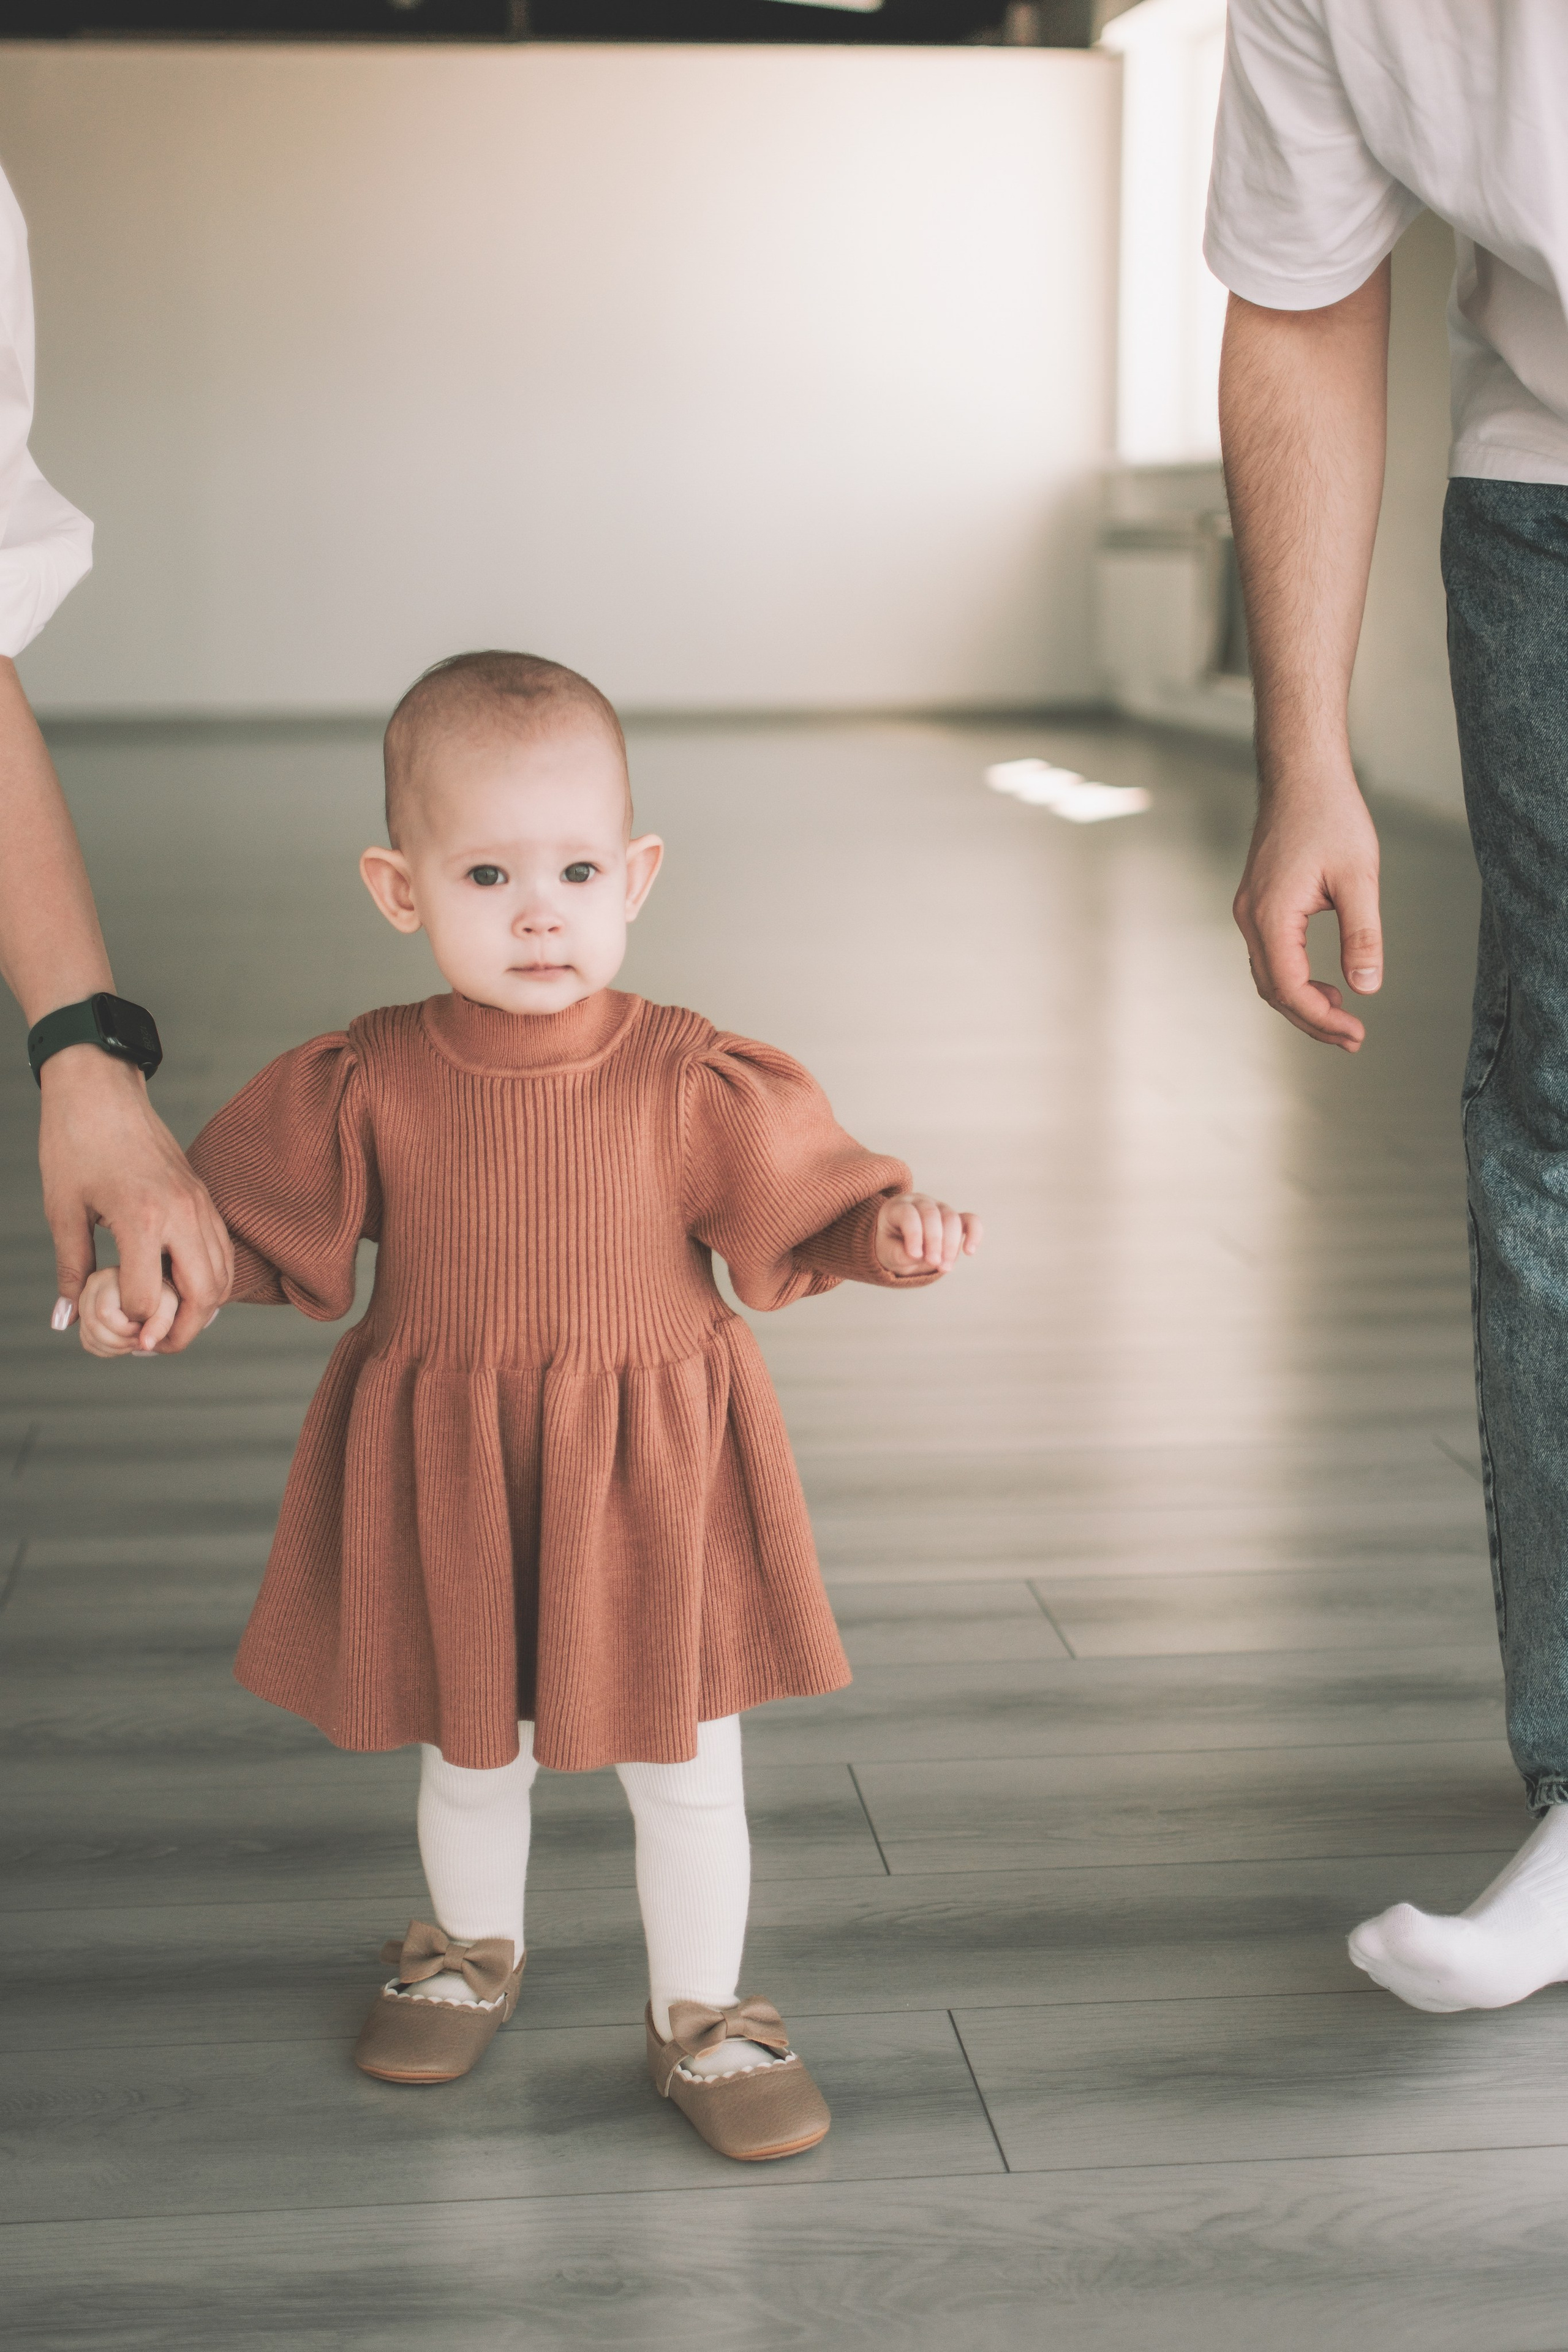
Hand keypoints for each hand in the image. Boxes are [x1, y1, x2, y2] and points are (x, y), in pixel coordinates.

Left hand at [39, 1047, 232, 1349]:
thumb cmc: (74, 1141)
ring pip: (222, 1276)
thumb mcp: (63, 1209)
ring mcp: (199, 1204)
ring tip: (170, 1326)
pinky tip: (185, 1292)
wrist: (100, 1087)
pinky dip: (212, 1281)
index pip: (146, 1297)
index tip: (112, 1329)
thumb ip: (71, 1268)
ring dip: (201, 1310)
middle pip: (203, 1296)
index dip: (128, 1323)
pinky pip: (223, 1251)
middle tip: (154, 1347)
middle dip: (181, 1333)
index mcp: (142, 1218)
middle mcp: (182, 1213)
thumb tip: (64, 1319)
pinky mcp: (204, 1197)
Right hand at [77, 1263, 181, 1358]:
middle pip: (93, 1326)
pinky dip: (106, 1350)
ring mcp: (84, 1304)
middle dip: (119, 1342)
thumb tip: (146, 1345)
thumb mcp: (167, 1305)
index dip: (125, 1329)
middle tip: (139, 1340)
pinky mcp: (85, 1319)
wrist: (151, 1295)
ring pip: (89, 1337)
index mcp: (107, 1279)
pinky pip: (88, 1342)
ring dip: (114, 1349)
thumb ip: (160, 1323)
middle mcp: (90, 1289)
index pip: (105, 1313)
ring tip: (134, 1342)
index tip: (142, 1327)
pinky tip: (123, 1345)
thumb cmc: (159, 1297)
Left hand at [875, 1192, 981, 1276]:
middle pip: (932, 1214)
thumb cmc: (892, 1248)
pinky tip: (969, 1251)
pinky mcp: (956, 1219)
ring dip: (951, 1245)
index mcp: (898, 1207)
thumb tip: (919, 1255)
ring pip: (951, 1218)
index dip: (914, 1234)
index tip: (915, 1255)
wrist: (902, 1248)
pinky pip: (971, 1220)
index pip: (909, 1214)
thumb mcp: (887, 1253)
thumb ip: (899, 1254)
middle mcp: (920, 1203)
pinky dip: (974, 1234)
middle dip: (934, 1241)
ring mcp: (940, 1208)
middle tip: (933, 1264)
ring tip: (945, 1267)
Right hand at [1232, 776, 1381, 1050]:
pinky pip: (1269, 956)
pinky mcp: (1257, 904)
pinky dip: (1294, 978)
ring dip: (1302, 1002)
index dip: (1322, 1019)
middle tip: (1354, 1038)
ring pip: (1269, 976)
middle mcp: (1251, 918)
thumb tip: (1368, 987)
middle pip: (1274, 991)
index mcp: (1272, 916)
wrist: (1301, 774)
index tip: (1358, 1034)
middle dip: (1313, 1020)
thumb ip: (1363, 935)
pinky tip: (1325, 983)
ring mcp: (1249, 911)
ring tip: (1342, 1017)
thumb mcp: (1359, 877)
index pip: (1290, 988)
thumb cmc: (1331, 817)